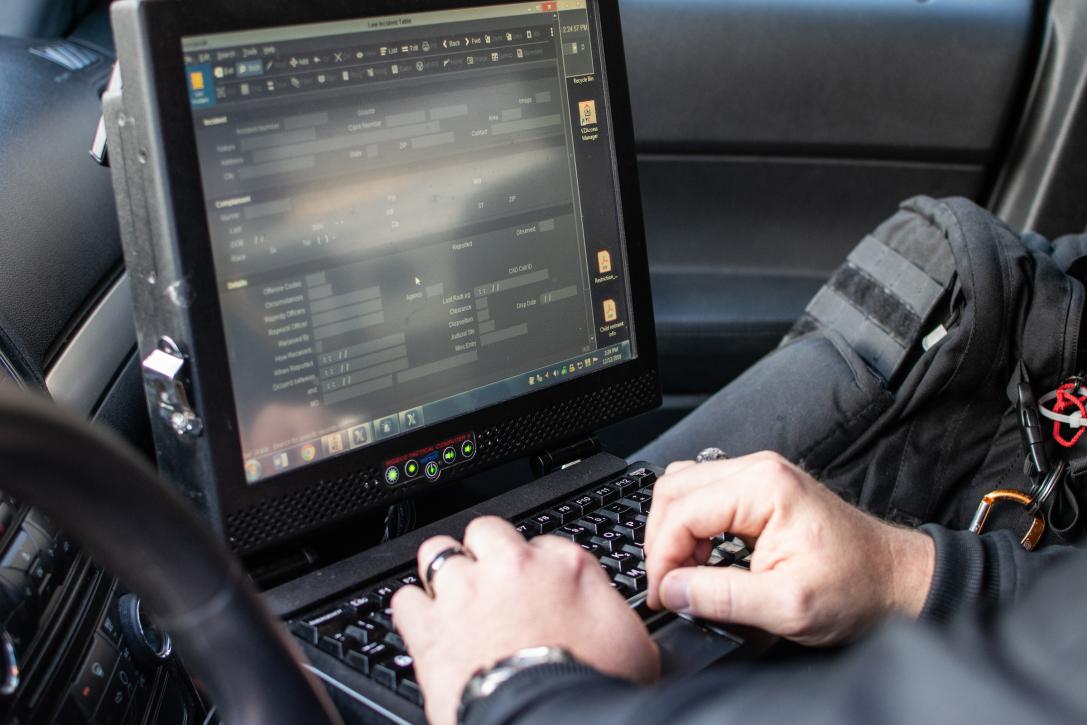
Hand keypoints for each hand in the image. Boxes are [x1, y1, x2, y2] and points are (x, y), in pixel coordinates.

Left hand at [392, 517, 658, 724]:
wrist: (548, 722)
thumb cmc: (592, 688)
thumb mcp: (634, 644)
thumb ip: (610, 610)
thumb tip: (606, 610)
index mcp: (566, 567)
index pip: (544, 544)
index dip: (538, 567)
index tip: (537, 587)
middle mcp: (512, 568)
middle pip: (487, 531)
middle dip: (485, 552)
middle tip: (490, 581)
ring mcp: (466, 593)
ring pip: (438, 553)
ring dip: (444, 573)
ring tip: (451, 596)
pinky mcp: (430, 628)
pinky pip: (405, 599)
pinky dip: (413, 610)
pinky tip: (425, 624)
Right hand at [645, 452, 934, 645]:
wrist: (896, 580)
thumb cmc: (858, 587)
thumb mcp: (787, 605)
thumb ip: (722, 597)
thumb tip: (672, 590)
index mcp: (763, 487)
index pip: (682, 511)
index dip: (662, 557)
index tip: (663, 595)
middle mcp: (758, 469)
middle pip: (673, 489)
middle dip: (661, 541)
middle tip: (669, 585)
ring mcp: (759, 475)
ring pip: (683, 488)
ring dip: (673, 531)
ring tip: (684, 572)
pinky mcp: (760, 489)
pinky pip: (704, 495)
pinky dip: (690, 526)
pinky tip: (701, 557)